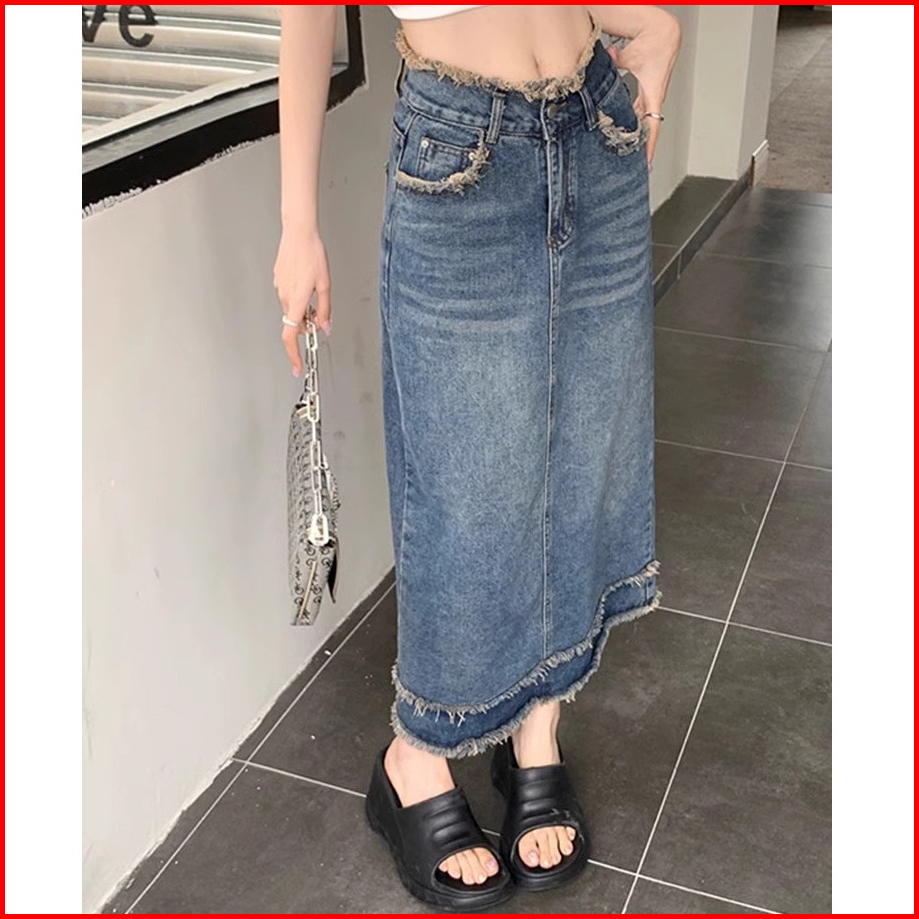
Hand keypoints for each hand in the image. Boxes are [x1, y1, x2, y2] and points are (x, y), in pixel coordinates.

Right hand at [272, 227, 331, 375]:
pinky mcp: (278, 280)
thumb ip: (325, 309)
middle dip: (305, 325)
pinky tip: (305, 281)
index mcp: (296, 300)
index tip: (297, 366)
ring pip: (291, 309)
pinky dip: (297, 298)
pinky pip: (288, 297)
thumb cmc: (313, 255)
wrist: (299, 233)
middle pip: (293, 322)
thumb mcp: (326, 285)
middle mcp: (284, 297)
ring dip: (302, 310)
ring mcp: (279, 288)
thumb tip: (325, 327)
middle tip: (319, 315)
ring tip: (314, 290)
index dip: (293, 354)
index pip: (290, 335)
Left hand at [605, 18, 680, 170]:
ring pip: (642, 121)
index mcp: (653, 94)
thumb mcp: (630, 56)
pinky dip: (632, 121)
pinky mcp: (647, 90)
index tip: (646, 163)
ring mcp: (651, 95)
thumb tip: (607, 61)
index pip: (652, 127)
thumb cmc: (652, 43)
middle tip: (632, 166)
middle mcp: (653, 98)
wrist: (662, 32)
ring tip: (627, 152)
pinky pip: (639, 111)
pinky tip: (624, 129)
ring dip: (635, 135)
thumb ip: (614, 63)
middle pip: (646, 129)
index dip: (649, 147)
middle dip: (639, 147)